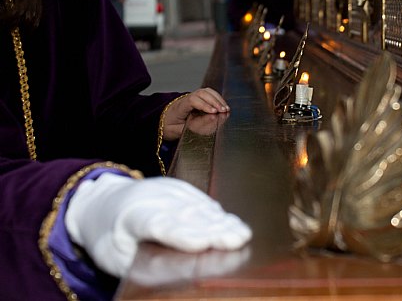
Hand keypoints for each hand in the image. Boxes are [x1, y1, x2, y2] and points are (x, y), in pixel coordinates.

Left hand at [64, 173, 251, 277]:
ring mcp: (168, 189)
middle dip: (213, 228)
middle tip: (237, 241)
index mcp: (131, 215)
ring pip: (198, 206)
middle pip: (187, 214)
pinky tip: (233, 225)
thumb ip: (145, 262)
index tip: (204, 243)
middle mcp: (152, 197)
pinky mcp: (179, 187)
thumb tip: (177, 271)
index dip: (183, 234)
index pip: (160, 225)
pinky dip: (218, 215)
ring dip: (222, 221)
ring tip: (242, 235)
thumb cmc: (109, 238)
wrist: (101, 203)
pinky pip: (201, 201)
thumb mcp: (116, 258)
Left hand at [163, 88, 229, 140]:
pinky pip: (209, 94)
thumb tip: (209, 121)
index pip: (192, 101)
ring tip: (226, 109)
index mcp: (179, 107)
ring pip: (206, 91)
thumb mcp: (176, 130)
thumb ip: (191, 127)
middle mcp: (186, 98)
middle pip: (202, 93)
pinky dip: (217, 98)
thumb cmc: (169, 126)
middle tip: (223, 111)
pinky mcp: (197, 98)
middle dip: (214, 101)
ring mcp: (192, 96)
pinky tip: (223, 106)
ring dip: (218, 99)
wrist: (163, 120)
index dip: (204, 105)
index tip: (213, 112)